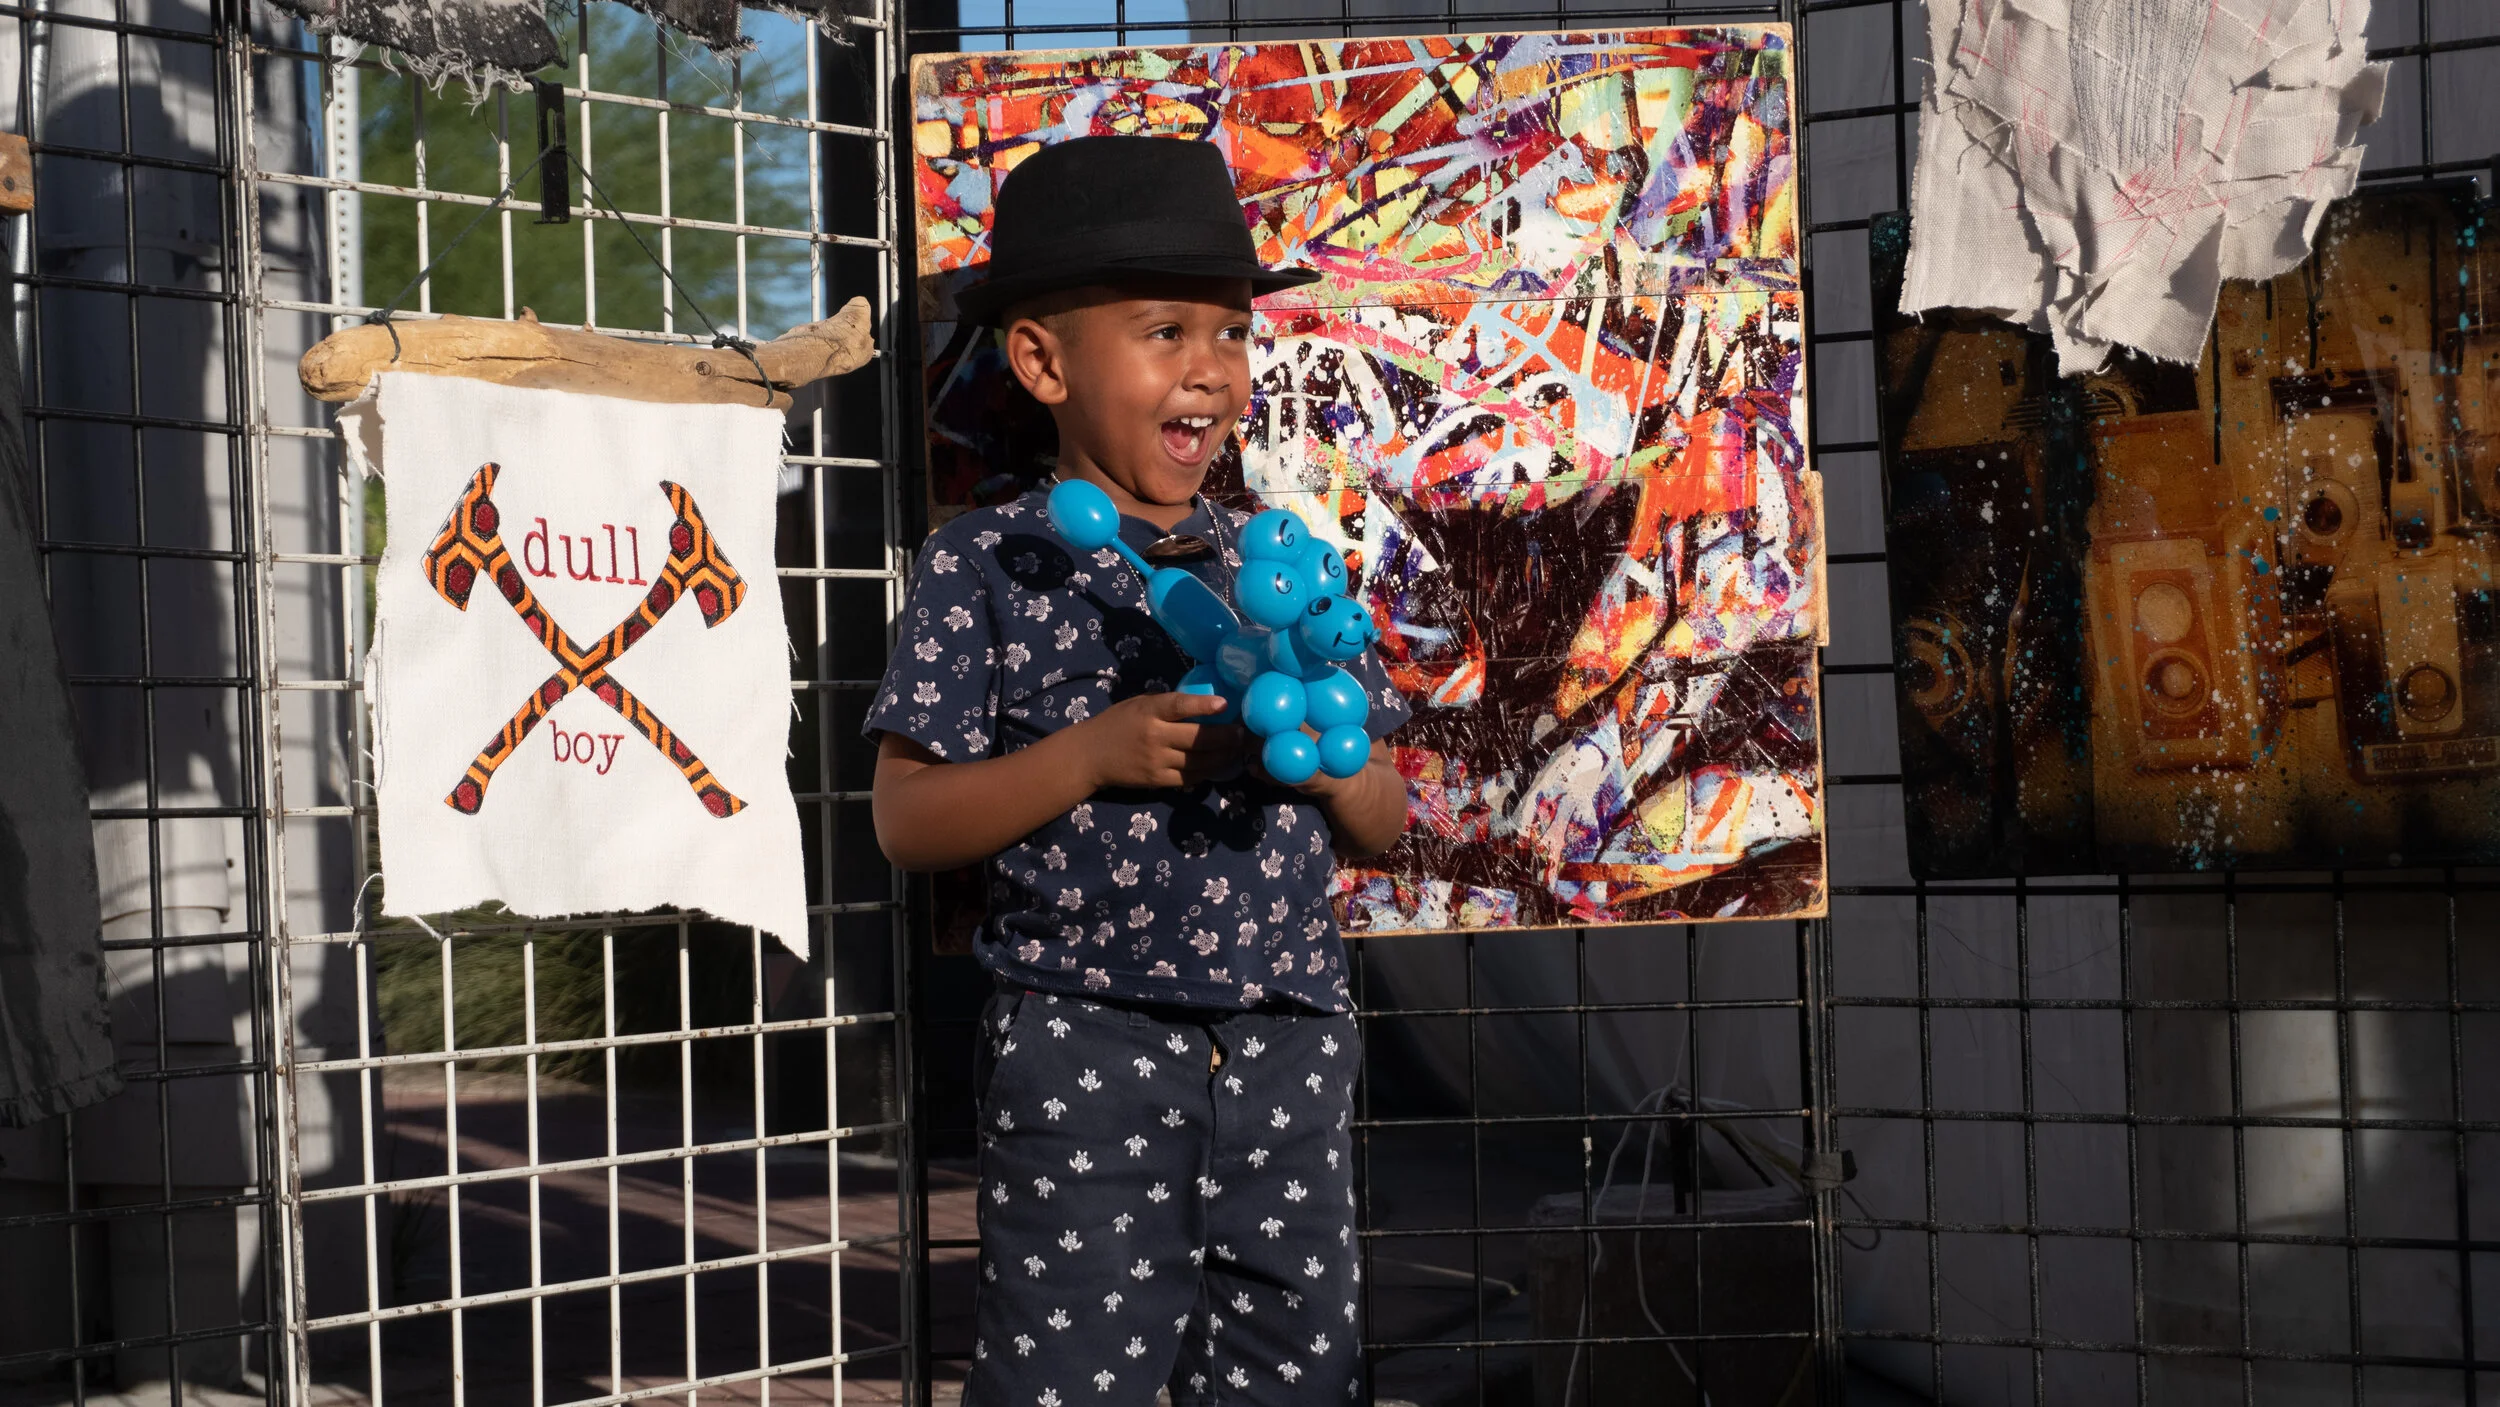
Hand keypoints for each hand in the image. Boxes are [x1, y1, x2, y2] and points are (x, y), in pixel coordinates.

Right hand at [1068, 691, 1248, 789]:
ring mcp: (1156, 760)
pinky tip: (1217, 765)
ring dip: (1222, 756)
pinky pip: (1189, 777)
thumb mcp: (1139, 704)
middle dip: (1225, 737)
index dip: (1203, 705)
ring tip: (1236, 750)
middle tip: (1241, 734)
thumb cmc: (1118, 723)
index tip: (1225, 705)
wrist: (1091, 755)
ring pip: (1199, 761)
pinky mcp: (1157, 780)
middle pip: (1197, 738)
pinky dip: (1206, 771)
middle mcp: (1154, 735)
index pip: (1179, 706)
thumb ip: (1167, 705)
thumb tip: (1205, 704)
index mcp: (1149, 711)